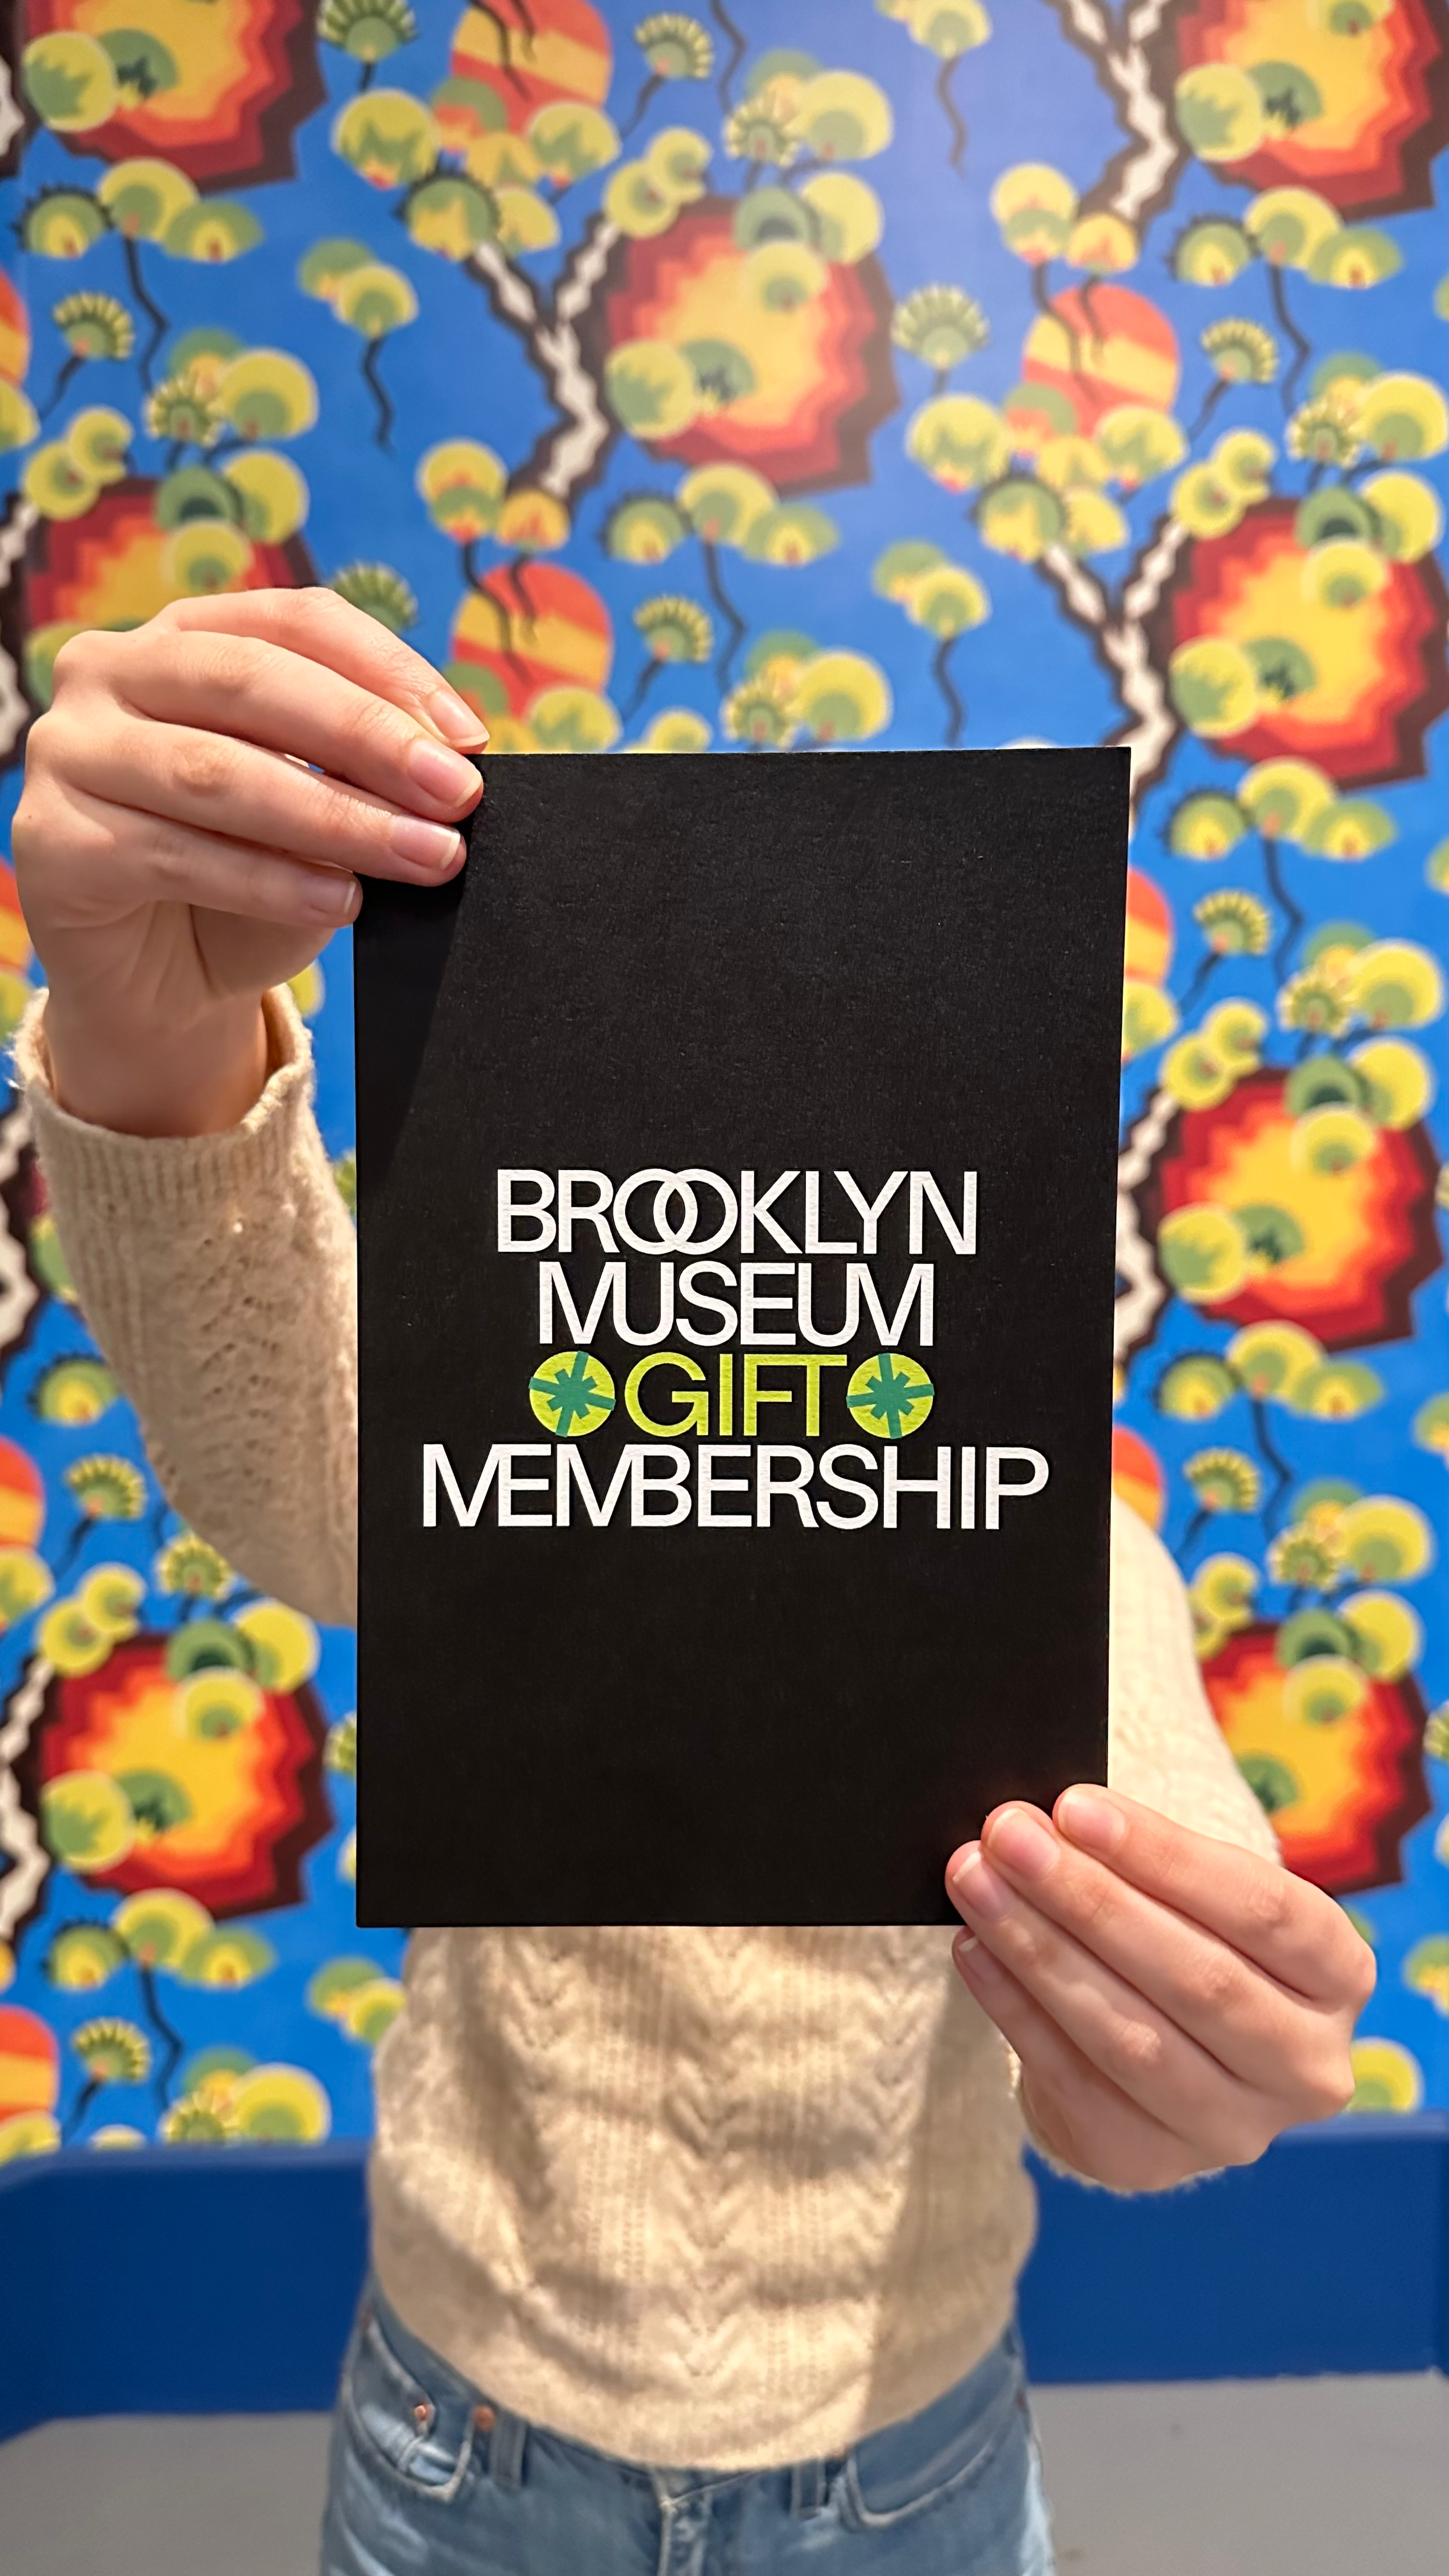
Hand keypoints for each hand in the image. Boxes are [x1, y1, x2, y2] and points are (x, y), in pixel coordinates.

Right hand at [13, 587, 486, 1136]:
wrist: (162, 988)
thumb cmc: (244, 883)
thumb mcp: (313, 813)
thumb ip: (359, 776)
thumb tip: (448, 767)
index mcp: (182, 637)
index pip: (294, 620)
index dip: (387, 670)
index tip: (468, 738)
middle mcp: (110, 671)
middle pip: (252, 682)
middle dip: (368, 740)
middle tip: (457, 797)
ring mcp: (69, 751)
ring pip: (216, 771)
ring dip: (335, 817)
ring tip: (422, 856)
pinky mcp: (52, 840)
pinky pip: (177, 854)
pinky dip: (271, 880)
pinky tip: (342, 898)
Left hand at [947, 1787, 1374, 2190]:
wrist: (1171, 2048)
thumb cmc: (1187, 1937)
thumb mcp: (1198, 1896)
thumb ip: (1144, 1863)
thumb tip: (1048, 1824)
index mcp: (1338, 1974)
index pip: (1261, 1907)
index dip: (1164, 1856)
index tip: (1073, 1807)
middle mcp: (1306, 2063)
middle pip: (1195, 1977)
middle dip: (1087, 1898)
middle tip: (1006, 1836)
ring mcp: (1237, 2128)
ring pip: (1130, 2037)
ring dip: (1040, 1951)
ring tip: (976, 1881)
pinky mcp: (1154, 2161)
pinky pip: (1074, 2082)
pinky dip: (1016, 2009)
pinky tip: (975, 1950)